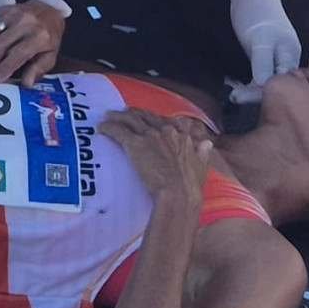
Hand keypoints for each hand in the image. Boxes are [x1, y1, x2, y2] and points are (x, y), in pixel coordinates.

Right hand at [0, 0, 66, 85]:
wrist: (48, 10)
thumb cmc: (49, 37)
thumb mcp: (50, 55)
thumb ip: (38, 69)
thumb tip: (26, 83)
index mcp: (40, 36)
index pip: (19, 52)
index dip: (5, 66)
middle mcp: (25, 23)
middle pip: (0, 44)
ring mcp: (12, 14)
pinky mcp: (2, 10)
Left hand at [97, 107, 217, 206]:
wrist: (178, 194)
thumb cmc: (190, 187)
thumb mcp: (201, 168)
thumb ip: (202, 154)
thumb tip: (207, 143)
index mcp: (182, 136)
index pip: (165, 120)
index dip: (154, 118)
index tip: (146, 118)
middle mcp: (166, 130)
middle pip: (145, 116)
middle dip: (133, 113)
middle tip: (123, 113)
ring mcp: (150, 135)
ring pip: (130, 119)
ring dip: (118, 117)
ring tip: (108, 116)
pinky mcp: (135, 143)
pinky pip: (118, 131)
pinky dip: (109, 128)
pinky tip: (101, 128)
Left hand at [226, 0, 300, 103]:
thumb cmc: (257, 13)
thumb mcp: (260, 39)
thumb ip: (263, 63)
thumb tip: (264, 88)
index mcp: (290, 56)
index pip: (279, 84)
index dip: (260, 94)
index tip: (238, 97)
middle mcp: (287, 60)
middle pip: (274, 85)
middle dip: (253, 94)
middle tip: (232, 95)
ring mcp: (277, 58)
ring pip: (265, 81)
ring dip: (248, 87)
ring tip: (231, 90)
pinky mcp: (266, 57)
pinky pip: (260, 74)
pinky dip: (247, 79)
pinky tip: (234, 82)